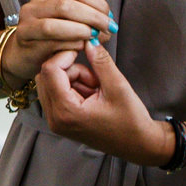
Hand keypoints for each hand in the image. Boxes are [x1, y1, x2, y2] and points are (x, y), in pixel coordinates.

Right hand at [3, 0, 113, 83]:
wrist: (21, 56)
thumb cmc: (49, 40)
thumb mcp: (66, 22)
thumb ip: (85, 18)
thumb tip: (109, 22)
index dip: (97, 2)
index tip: (110, 17)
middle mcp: (34, 5)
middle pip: (68, 5)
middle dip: (94, 17)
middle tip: (108, 28)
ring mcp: (27, 22)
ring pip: (57, 23)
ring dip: (83, 31)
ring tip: (96, 38)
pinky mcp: (25, 40)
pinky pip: (53, 42)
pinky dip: (72, 44)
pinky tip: (82, 47)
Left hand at [37, 42, 171, 163]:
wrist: (139, 145)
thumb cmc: (131, 121)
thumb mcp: (118, 86)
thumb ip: (100, 62)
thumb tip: (88, 40)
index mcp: (65, 111)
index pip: (50, 70)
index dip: (66, 54)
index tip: (84, 48)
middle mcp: (55, 118)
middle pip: (47, 75)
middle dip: (70, 68)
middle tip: (95, 75)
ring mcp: (56, 120)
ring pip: (52, 82)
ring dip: (74, 77)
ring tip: (98, 89)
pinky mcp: (61, 120)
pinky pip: (58, 92)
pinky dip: (74, 86)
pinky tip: (93, 95)